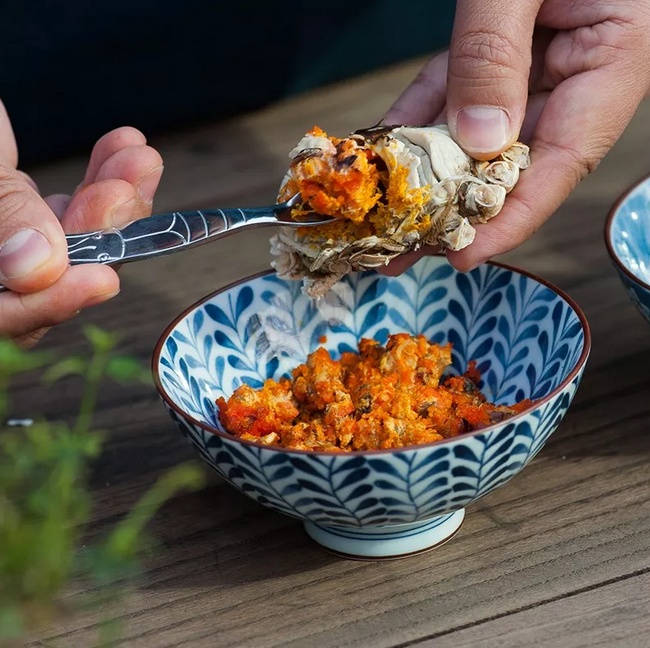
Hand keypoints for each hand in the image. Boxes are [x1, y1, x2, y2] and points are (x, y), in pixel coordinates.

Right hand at [0, 99, 162, 346]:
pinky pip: (68, 213)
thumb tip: (37, 268)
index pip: (0, 313)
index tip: (102, 279)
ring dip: (112, 203)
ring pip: (71, 247)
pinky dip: (99, 182)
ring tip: (137, 158)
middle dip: (96, 237)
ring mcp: (2, 243)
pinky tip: (122, 146)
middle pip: (46, 282)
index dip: (50, 303)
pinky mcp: (17, 213)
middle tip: (122, 192)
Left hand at [383, 0, 649, 271]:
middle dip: (452, 209)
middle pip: (512, 160)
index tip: (460, 255)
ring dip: (426, 175)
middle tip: (394, 250)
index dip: (510, 217)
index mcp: (614, 57)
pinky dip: (419, 120)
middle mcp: (578, 70)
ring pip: (478, 132)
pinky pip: (457, 90)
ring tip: (378, 217)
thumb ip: (497, 51)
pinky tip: (383, 151)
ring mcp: (539, 59)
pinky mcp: (503, 44)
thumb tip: (479, 139)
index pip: (559, 163)